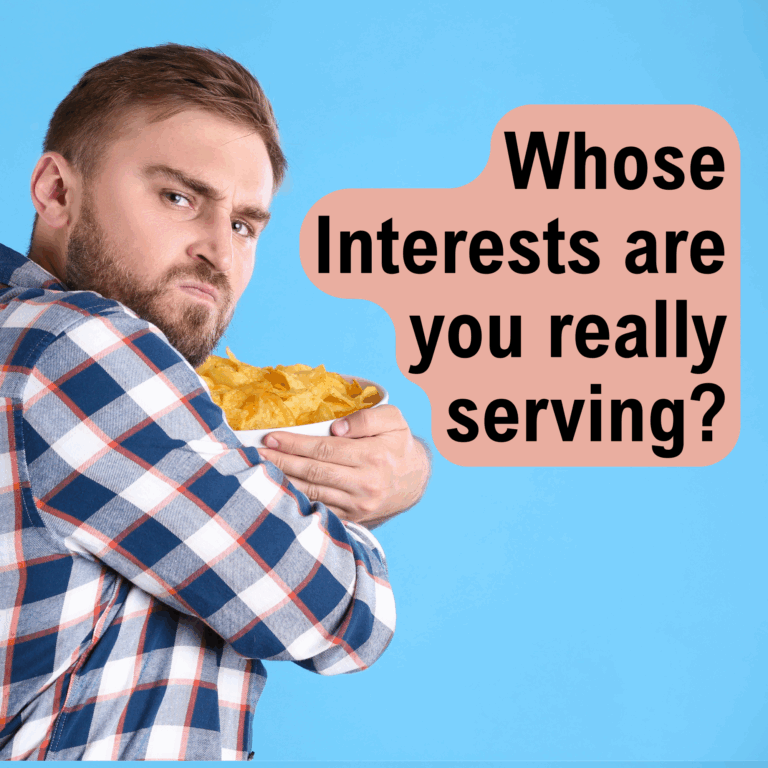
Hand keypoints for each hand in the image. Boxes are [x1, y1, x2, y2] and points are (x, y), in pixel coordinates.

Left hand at [258, 405, 430, 528]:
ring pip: (312, 494)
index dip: (294, 444)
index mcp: (372, 457)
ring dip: (282, 483)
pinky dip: (296, 502)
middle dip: (280, 462)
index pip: (323, 450)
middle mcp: (364, 484)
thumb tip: (335, 428)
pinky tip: (277, 492)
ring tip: (258, 471)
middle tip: (254, 454)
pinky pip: (319, 510)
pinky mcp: (352, 518)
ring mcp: (358, 505)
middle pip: (312, 473)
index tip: (270, 437)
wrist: (415, 481)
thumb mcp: (393, 420)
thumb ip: (366, 418)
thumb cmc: (399, 445)